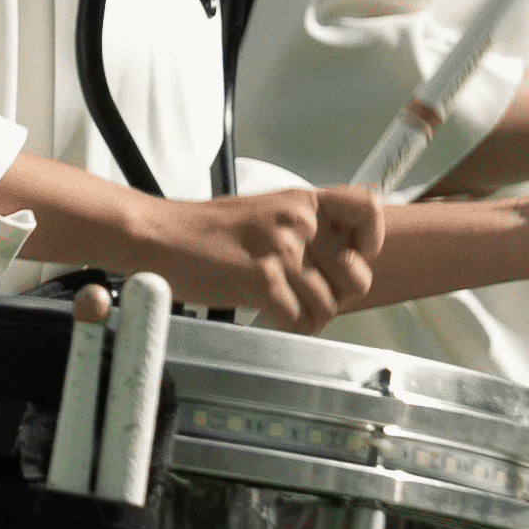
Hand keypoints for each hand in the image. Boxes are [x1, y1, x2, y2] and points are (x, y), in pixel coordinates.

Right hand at [150, 185, 380, 328]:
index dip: (370, 241)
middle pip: (357, 276)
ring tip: (283, 308)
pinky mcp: (262, 280)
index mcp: (302, 201)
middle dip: (337, 296)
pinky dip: (286, 326)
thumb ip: (303, 229)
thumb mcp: (265, 212)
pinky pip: (299, 320)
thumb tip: (338, 263)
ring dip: (309, 317)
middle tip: (308, 295)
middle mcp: (298, 222)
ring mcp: (281, 251)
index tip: (351, 256)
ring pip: (329, 306)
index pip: (369, 208)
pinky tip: (268, 315)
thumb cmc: (205, 230)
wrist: (158, 235)